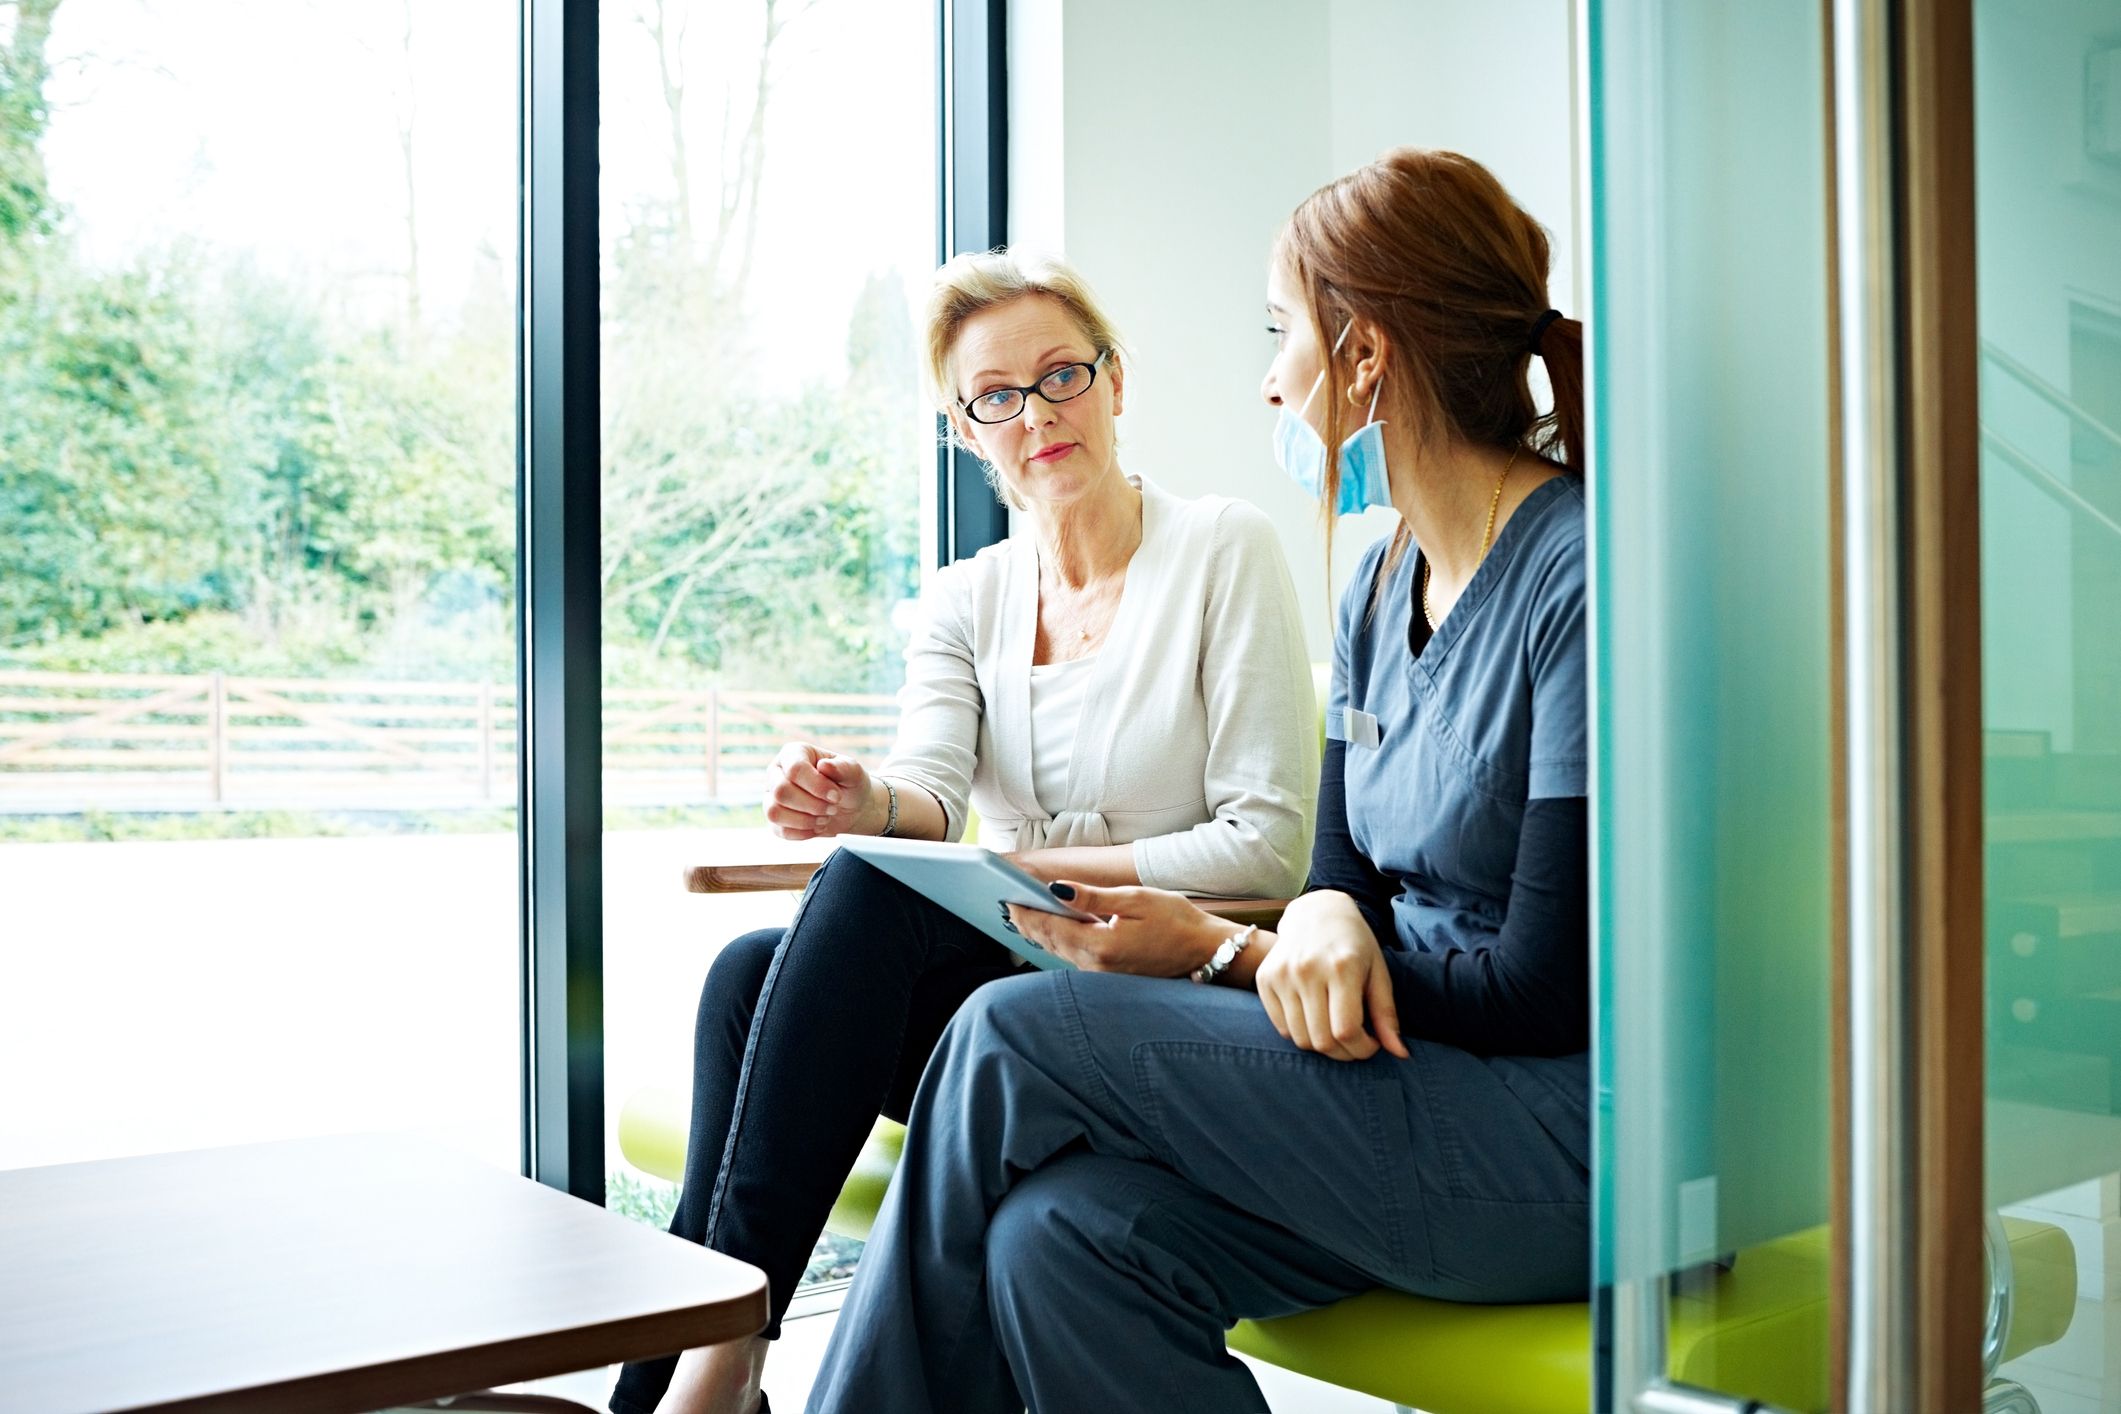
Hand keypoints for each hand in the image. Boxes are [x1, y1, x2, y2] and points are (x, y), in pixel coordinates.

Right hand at [763, 742, 878, 839]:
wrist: (851, 807)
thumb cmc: (849, 784)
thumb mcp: (854, 773)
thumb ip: (843, 767)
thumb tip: (824, 765)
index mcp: (794, 753)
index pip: (795, 769)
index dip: (817, 786)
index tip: (836, 796)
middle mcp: (777, 772)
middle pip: (781, 792)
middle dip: (812, 805)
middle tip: (833, 808)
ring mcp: (772, 795)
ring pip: (775, 812)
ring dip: (805, 820)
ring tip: (825, 818)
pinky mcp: (774, 819)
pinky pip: (779, 830)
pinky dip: (803, 833)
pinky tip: (817, 827)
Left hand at [1005, 883, 1226, 976]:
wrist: (1205, 952)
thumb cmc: (1176, 922)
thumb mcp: (1134, 900)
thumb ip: (1092, 898)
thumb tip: (1057, 890)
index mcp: (1100, 946)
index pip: (1051, 928)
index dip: (1027, 913)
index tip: (1008, 899)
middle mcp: (1097, 967)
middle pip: (1051, 943)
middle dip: (1028, 923)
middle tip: (1008, 905)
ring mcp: (1103, 975)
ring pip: (1061, 952)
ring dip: (1041, 933)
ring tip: (1023, 915)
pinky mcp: (1110, 975)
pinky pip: (1075, 958)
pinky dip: (1060, 941)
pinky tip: (1054, 930)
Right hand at [1255, 893, 1406, 1062]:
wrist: (1316, 912)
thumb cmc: (1354, 943)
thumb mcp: (1378, 971)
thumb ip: (1386, 1014)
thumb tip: (1400, 1054)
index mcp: (1342, 967)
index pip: (1347, 1030)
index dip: (1362, 1049)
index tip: (1371, 1044)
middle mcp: (1307, 970)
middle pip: (1322, 1040)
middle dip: (1343, 1053)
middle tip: (1354, 1044)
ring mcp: (1281, 975)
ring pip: (1300, 1038)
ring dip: (1321, 1046)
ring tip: (1335, 1032)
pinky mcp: (1264, 979)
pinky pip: (1281, 1028)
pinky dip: (1300, 1033)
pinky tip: (1314, 1019)